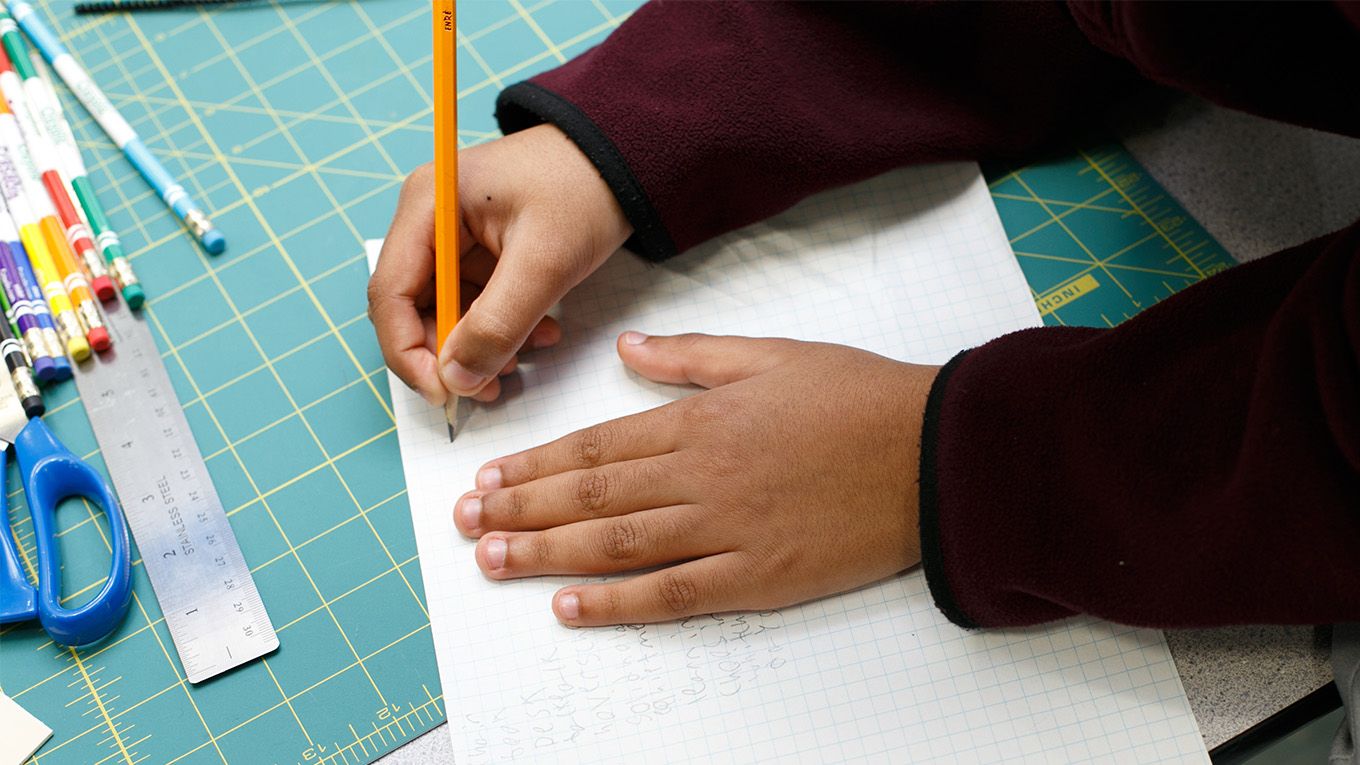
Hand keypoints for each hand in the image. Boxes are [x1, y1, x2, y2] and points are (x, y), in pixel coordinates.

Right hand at [368, 124, 632, 403]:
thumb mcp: (544, 262)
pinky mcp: (481, 254)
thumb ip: (497, 324)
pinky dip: (502, 331)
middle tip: (490, 389)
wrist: (624, 160)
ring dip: (480, 348)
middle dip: (449, 355)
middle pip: (412, 309)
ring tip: (525, 360)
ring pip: (446, 315)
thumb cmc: (584, 190)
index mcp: (428, 206)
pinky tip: (542, 335)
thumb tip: (456, 379)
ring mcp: (454, 239)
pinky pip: (475, 307)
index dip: (408, 351)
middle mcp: (429, 221)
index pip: (390, 293)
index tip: (443, 392)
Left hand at [453, 333, 938, 624]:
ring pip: (619, 545)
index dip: (537, 465)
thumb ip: (690, 355)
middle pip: (593, 497)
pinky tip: (572, 608)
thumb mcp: (771, 354)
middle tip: (469, 524)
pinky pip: (675, 594)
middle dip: (523, 510)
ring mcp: (728, 529)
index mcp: (701, 419)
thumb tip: (628, 350)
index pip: (598, 446)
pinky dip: (620, 603)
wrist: (935, 453)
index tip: (491, 478)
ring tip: (495, 561)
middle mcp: (702, 475)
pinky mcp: (759, 575)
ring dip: (549, 555)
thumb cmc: (857, 399)